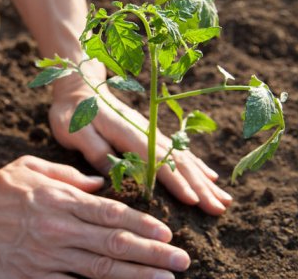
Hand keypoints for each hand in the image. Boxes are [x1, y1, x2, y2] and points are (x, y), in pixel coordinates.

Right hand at [0, 156, 189, 278]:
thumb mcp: (31, 167)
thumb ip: (68, 176)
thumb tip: (100, 184)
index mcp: (61, 200)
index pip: (111, 214)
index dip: (143, 224)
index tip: (167, 233)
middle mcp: (60, 228)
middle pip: (114, 243)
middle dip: (152, 253)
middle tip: (181, 261)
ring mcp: (48, 256)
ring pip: (100, 268)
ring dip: (136, 275)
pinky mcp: (33, 277)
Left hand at [49, 72, 231, 215]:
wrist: (80, 88)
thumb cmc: (73, 114)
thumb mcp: (75, 132)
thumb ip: (96, 151)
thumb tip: (116, 176)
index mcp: (128, 133)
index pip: (157, 161)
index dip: (176, 181)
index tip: (193, 201)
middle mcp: (147, 132)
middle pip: (179, 162)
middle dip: (200, 186)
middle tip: (219, 209)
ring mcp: (152, 133)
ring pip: (184, 158)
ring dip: (204, 180)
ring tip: (224, 200)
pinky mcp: (151, 134)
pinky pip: (179, 151)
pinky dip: (197, 166)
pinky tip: (210, 178)